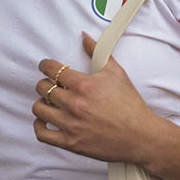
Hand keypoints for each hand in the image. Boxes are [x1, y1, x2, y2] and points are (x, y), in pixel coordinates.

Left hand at [32, 33, 158, 164]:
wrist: (141, 136)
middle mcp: (75, 104)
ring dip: (41, 102)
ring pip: (39, 108)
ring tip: (48, 101)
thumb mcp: (116, 72)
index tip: (45, 66)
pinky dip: (38, 125)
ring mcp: (71, 125)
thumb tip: (84, 36)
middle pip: (43, 87)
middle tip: (51, 84)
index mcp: (84, 85)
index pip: (51, 69)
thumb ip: (97, 52)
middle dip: (45, 83)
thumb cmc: (130, 105)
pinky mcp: (71, 143)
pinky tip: (44, 120)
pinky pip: (42, 133)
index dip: (45, 65)